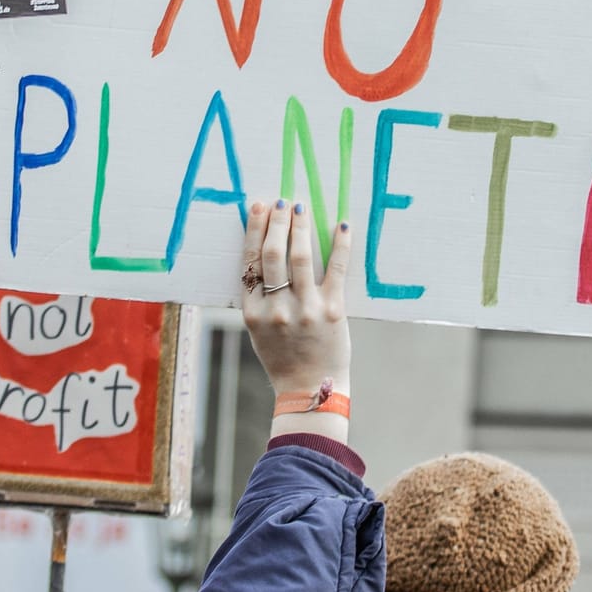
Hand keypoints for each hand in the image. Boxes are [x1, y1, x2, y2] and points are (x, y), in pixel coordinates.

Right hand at [241, 200, 353, 441]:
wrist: (309, 389)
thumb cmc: (282, 357)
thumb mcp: (258, 329)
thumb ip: (258, 296)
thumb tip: (263, 251)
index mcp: (253, 311)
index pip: (250, 261)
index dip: (254, 230)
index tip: (258, 207)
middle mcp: (276, 308)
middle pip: (273, 254)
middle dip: (276, 222)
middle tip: (282, 201)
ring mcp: (305, 309)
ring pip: (301, 257)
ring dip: (301, 227)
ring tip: (301, 208)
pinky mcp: (333, 311)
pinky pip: (337, 270)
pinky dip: (340, 245)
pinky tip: (341, 225)